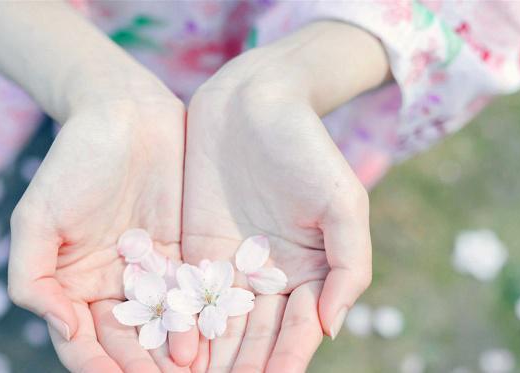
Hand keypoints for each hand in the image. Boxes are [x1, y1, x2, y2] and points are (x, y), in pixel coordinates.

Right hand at [0, 2, 198, 369]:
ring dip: (177, 353)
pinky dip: (201, 319)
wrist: (125, 114)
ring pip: (164, 326)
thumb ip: (32, 278)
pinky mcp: (184, 254)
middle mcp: (113, 287)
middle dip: (147, 368)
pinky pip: (193, 294)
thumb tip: (63, 330)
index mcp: (73, 285)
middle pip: (129, 344)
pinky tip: (217, 336)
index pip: (85, 343)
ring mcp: (150, 273)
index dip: (101, 367)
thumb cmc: (73, 161)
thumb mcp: (36, 218)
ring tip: (199, 371)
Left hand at [182, 22, 388, 371]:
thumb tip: (333, 326)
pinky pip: (187, 293)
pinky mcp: (194, 247)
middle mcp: (268, 277)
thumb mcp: (344, 204)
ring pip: (220, 323)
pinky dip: (180, 323)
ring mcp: (229, 265)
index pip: (297, 330)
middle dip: (243, 367)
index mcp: (309, 272)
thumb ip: (350, 266)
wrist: (256, 101)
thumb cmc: (307, 148)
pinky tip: (170, 348)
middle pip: (256, 336)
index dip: (286, 359)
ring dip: (209, 356)